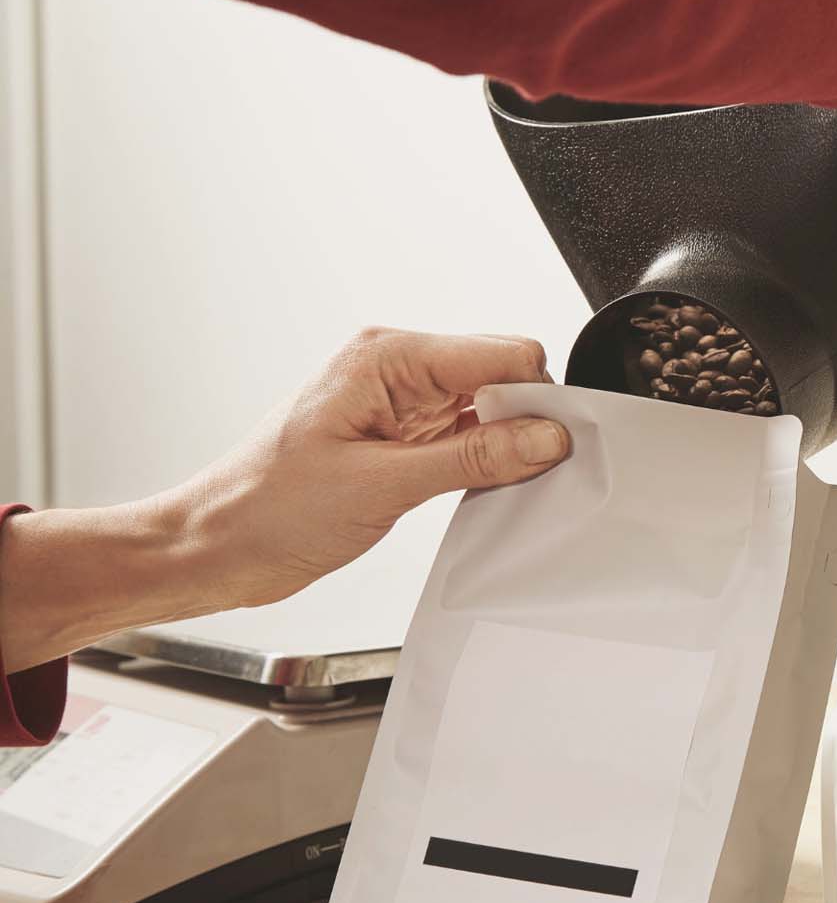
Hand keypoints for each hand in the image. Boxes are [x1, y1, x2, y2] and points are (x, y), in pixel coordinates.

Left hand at [0, 328, 570, 671]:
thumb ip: (474, 458)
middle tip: (526, 473)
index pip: (502, 353)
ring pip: (492, 411)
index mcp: (388, 358)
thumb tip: (546, 436)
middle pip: (504, 378)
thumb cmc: (266, 509)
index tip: (555, 445)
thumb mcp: (382, 485)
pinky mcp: (404, 441)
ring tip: (495, 488)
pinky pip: (469, 441)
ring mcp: (402, 406)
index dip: (539, 397)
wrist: (214, 548)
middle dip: (528, 422)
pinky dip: (485, 465)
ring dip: (506, 448)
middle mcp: (398, 371)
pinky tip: (480, 492)